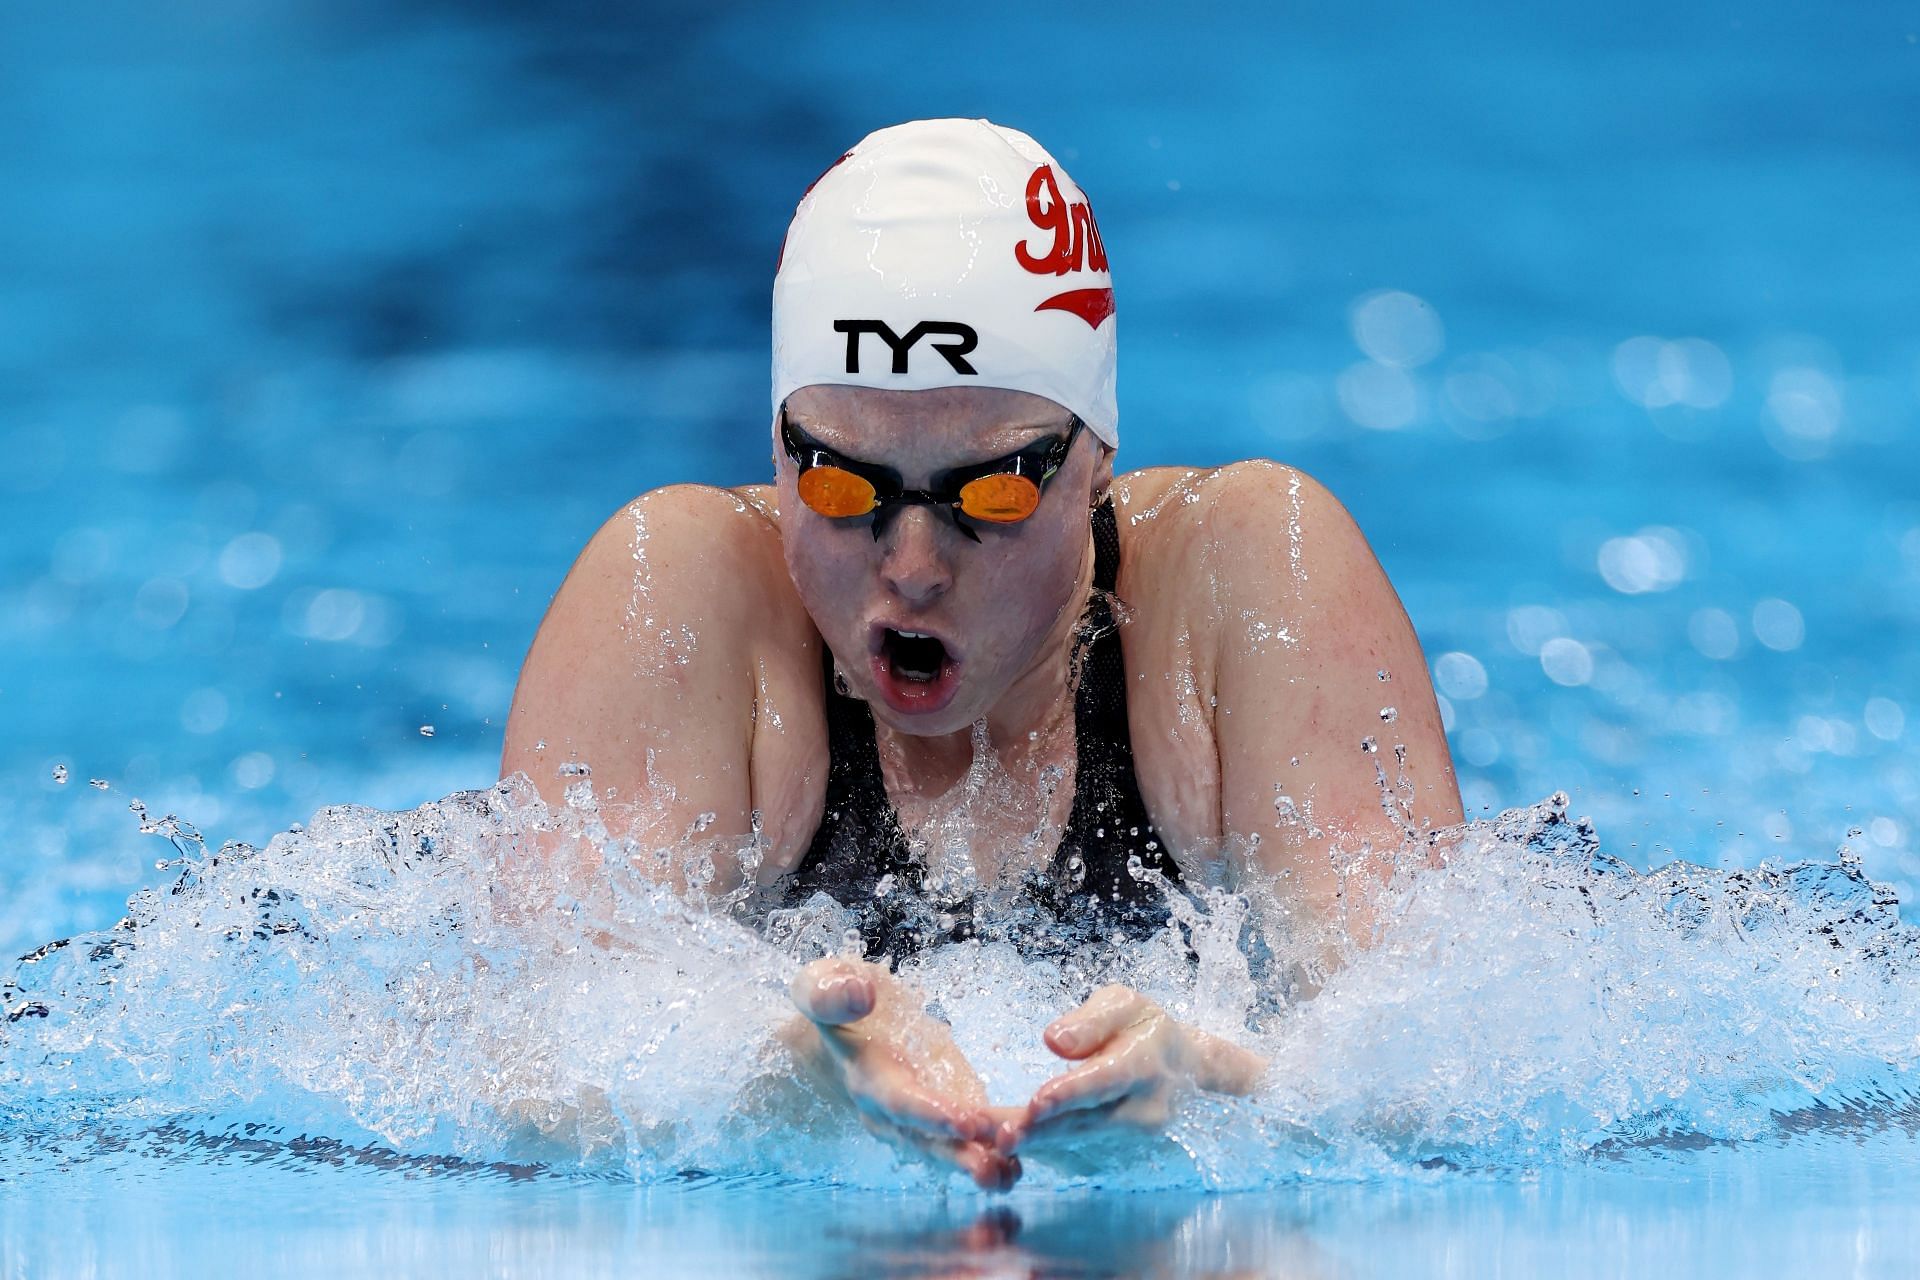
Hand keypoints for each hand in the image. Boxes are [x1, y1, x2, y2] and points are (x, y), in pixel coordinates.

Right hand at [783, 955, 1022, 1190]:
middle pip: (925, 1140)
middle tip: (993, 1165)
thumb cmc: (836, 997)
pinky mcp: (942, 1111)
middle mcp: (890, 1109)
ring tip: (1011, 1174)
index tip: (965, 1121)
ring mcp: (918, 1116)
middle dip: (959, 1153)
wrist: (845, 1020)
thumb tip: (859, 997)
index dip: (929, 1114)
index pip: (897, 1101)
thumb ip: (830, 992)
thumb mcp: (821, 984)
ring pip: (947, 1147)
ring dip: (979, 1161)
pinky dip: (991, 1151)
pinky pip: (965, 1138)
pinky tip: (1017, 1165)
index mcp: (865, 1076)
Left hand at [997, 984, 1267, 1155]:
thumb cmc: (1145, 1029)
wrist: (1187, 1069)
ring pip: (1075, 1140)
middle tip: (995, 1135)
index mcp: (1145, 1064)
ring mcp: (1133, 1138)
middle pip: (1084, 1122)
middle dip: (1037, 1130)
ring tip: (985, 1141)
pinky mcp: (1119, 1152)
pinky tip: (1000, 1145)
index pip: (1105, 1080)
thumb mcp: (1125, 1005)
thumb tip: (1054, 1040)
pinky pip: (1074, 1149)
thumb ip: (1091, 1021)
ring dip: (1031, 1142)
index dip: (1071, 1094)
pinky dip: (1039, 1146)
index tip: (1036, 1102)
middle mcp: (1143, 1110)